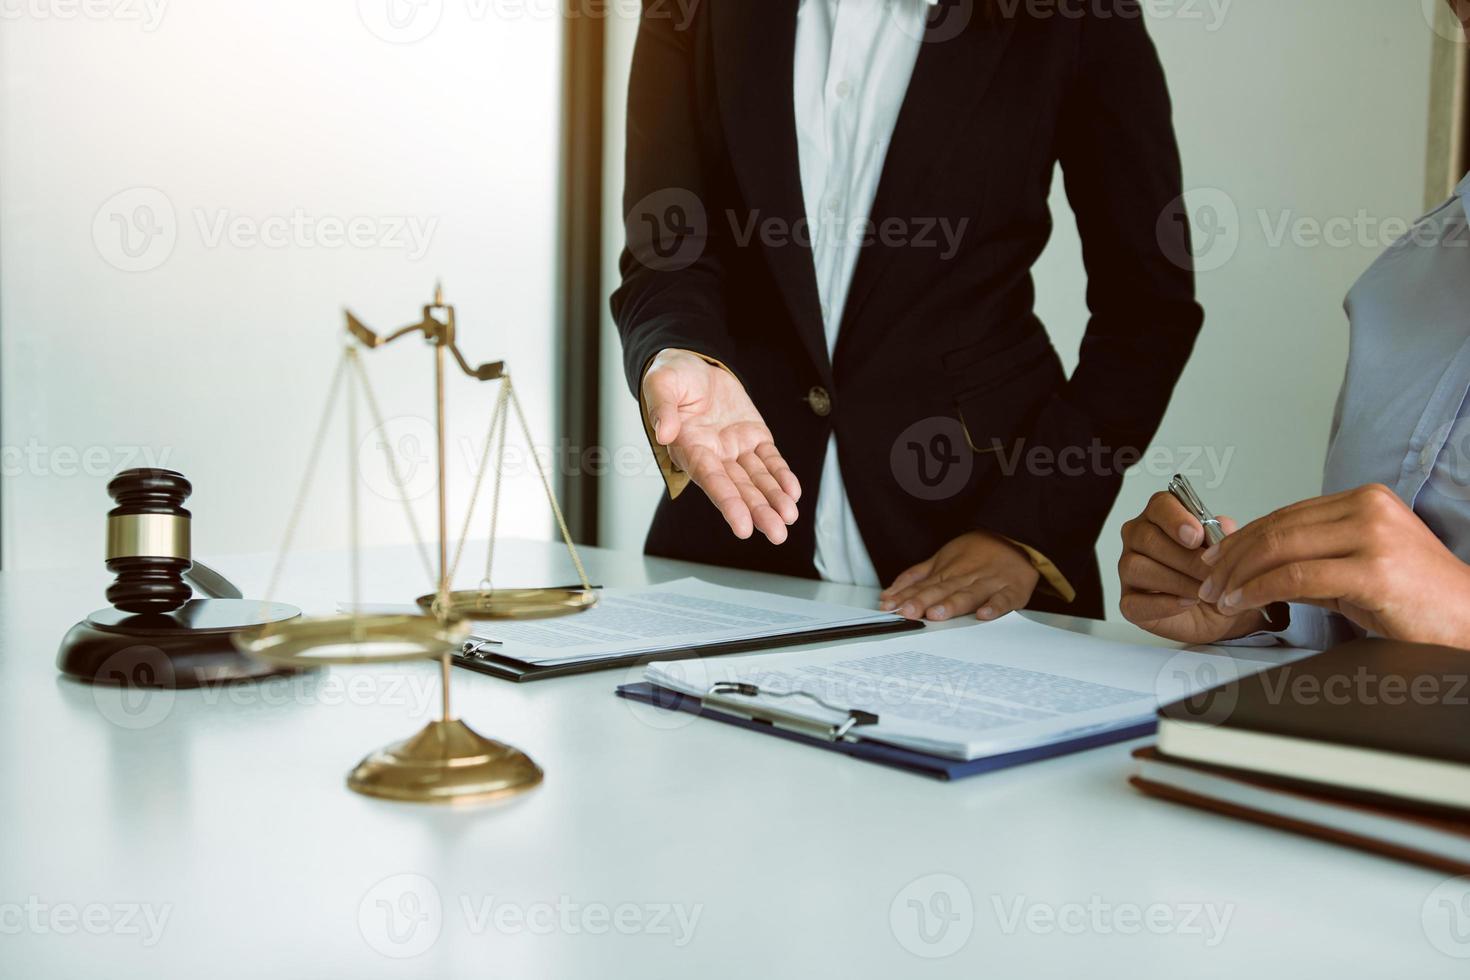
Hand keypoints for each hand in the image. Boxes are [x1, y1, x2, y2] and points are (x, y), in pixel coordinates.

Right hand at [642, 349, 800, 542]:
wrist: (692, 363)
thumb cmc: (672, 377)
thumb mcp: (661, 385)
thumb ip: (661, 409)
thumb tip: (664, 432)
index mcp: (689, 448)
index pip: (711, 480)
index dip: (728, 503)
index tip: (743, 526)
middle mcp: (714, 455)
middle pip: (739, 488)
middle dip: (758, 511)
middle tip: (777, 533)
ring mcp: (735, 448)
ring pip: (758, 479)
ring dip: (774, 499)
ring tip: (789, 518)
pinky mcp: (753, 436)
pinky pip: (770, 459)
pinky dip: (782, 475)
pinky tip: (793, 492)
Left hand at [879, 531, 1040, 621]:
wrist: (1017, 539)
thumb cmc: (977, 552)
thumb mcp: (942, 559)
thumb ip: (915, 578)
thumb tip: (889, 593)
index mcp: (949, 571)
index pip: (924, 586)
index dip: (906, 596)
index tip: (891, 606)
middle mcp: (966, 577)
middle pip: (942, 590)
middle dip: (924, 601)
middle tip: (908, 611)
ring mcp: (989, 583)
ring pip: (969, 595)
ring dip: (952, 604)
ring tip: (936, 614)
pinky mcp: (1012, 590)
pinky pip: (1003, 599)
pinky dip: (994, 606)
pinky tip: (984, 614)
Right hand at [1119, 491, 1267, 643]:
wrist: (1217, 611)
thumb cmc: (1214, 573)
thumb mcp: (1226, 550)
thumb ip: (1223, 534)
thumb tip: (1223, 525)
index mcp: (1161, 517)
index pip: (1160, 505)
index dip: (1176, 519)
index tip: (1196, 536)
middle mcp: (1138, 539)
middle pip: (1146, 538)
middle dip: (1184, 558)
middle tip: (1210, 572)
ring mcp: (1128, 569)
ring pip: (1136, 567)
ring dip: (1175, 581)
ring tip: (1202, 591)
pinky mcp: (1128, 601)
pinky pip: (1134, 602)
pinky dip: (1164, 604)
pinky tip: (1187, 603)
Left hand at [1198, 483, 1469, 646]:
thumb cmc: (1418, 600)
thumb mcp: (1358, 568)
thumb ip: (1312, 559)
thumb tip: (1257, 565)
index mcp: (1365, 500)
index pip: (1286, 514)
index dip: (1243, 537)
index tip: (1216, 559)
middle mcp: (1368, 509)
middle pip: (1277, 527)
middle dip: (1232, 557)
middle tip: (1208, 580)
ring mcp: (1372, 536)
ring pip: (1281, 548)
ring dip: (1239, 574)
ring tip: (1220, 595)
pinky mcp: (1373, 570)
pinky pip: (1298, 576)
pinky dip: (1261, 588)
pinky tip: (1244, 600)